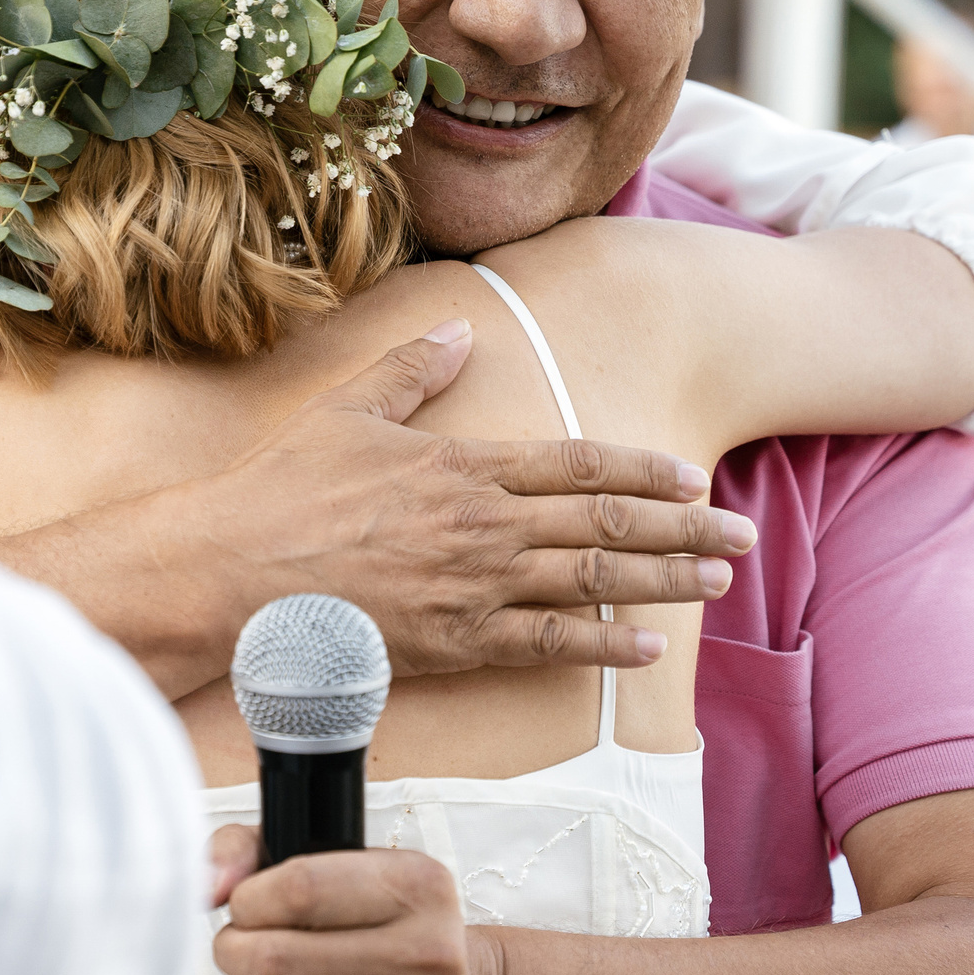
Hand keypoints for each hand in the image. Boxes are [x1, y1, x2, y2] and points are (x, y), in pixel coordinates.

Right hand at [186, 320, 755, 673]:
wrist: (230, 573)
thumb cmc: (280, 492)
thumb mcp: (347, 409)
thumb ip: (414, 369)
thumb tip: (462, 327)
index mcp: (464, 465)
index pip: (578, 465)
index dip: (644, 473)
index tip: (694, 478)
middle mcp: (483, 525)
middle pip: (606, 524)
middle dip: (684, 530)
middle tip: (743, 536)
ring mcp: (474, 587)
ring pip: (591, 581)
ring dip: (662, 582)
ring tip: (715, 583)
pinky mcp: (454, 643)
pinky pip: (546, 645)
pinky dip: (601, 647)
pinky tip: (646, 647)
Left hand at [209, 823, 498, 974]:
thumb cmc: (376, 928)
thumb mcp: (335, 864)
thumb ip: (252, 850)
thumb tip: (207, 884)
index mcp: (416, 885)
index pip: (298, 889)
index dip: (248, 902)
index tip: (245, 909)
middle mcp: (429, 954)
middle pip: (278, 960)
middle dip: (234, 956)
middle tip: (237, 954)